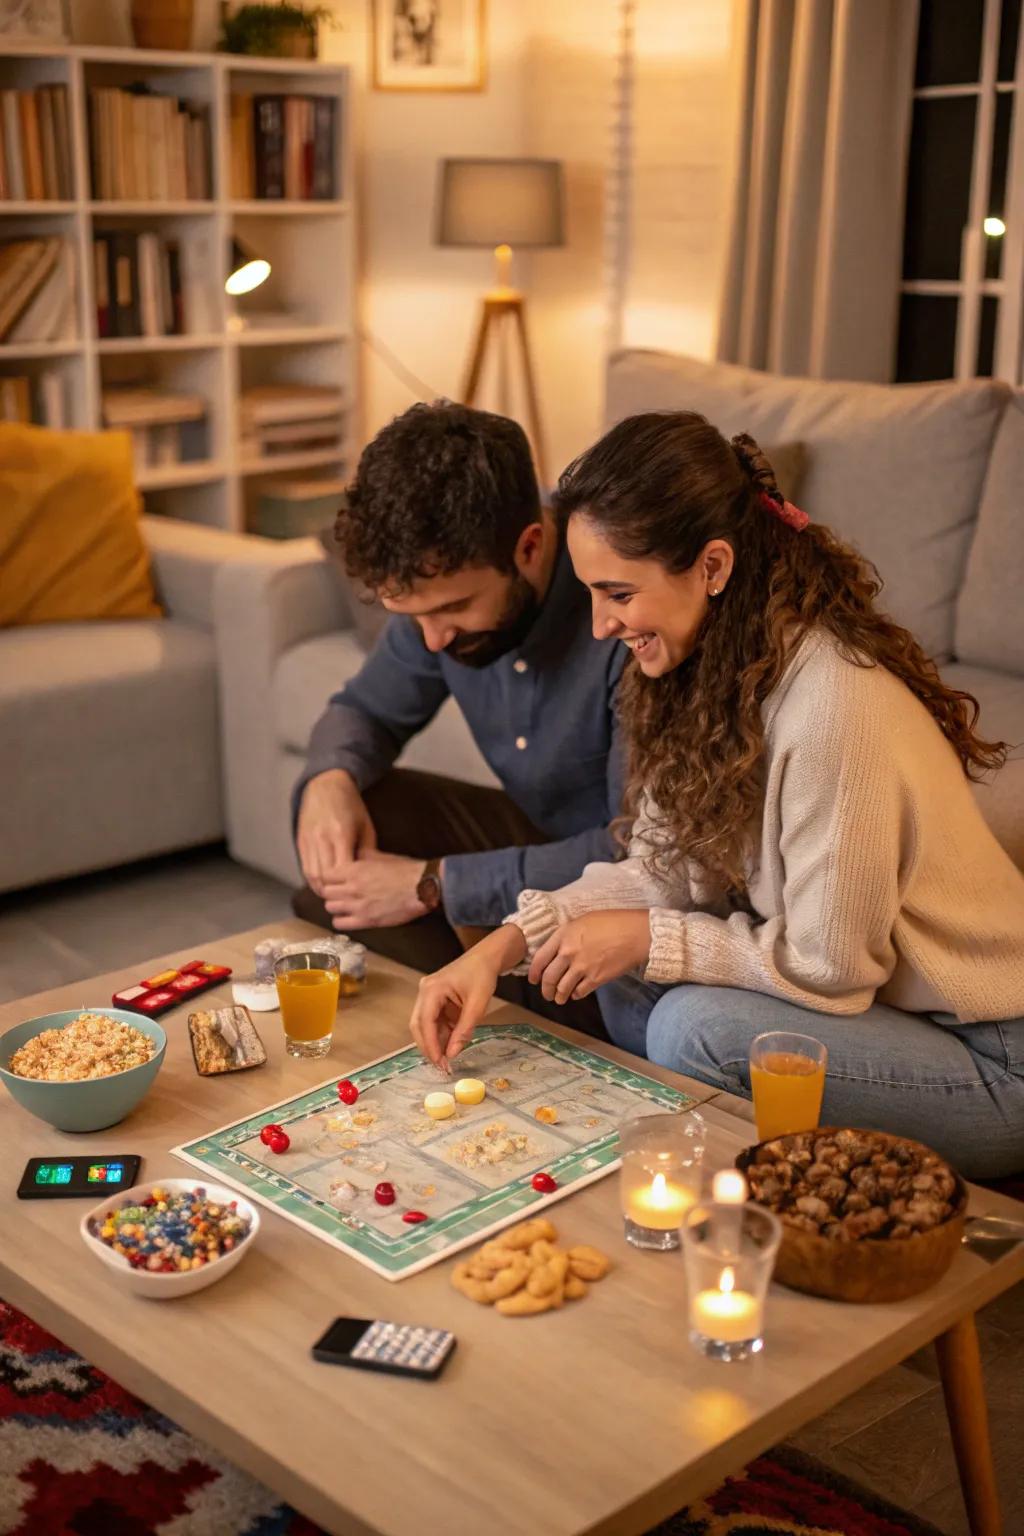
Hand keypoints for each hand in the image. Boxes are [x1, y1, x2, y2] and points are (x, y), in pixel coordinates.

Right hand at [297, 770, 376, 893]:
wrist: (326, 785)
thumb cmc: (352, 806)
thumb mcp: (366, 826)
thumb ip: (367, 851)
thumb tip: (366, 876)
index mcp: (340, 834)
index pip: (342, 870)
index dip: (348, 885)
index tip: (358, 893)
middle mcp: (321, 839)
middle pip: (324, 877)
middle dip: (334, 892)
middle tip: (344, 901)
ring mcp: (308, 840)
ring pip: (311, 875)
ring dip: (321, 889)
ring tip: (333, 896)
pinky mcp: (300, 841)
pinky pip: (305, 867)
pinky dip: (313, 879)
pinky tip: (322, 884)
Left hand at [321, 852, 428, 929]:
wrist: (421, 887)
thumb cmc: (406, 870)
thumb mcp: (381, 856)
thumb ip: (364, 856)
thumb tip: (355, 854)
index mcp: (354, 870)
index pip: (326, 875)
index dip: (329, 878)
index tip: (334, 879)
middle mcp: (351, 888)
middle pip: (325, 892)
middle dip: (330, 892)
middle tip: (338, 892)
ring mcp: (357, 905)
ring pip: (330, 908)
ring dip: (335, 906)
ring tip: (344, 904)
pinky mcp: (366, 920)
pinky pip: (340, 923)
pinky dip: (341, 920)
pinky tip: (349, 917)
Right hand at [410, 926, 526, 1068]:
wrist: (486, 957)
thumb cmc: (482, 975)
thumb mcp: (477, 1004)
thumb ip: (464, 1029)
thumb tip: (453, 1053)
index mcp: (432, 989)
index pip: (425, 1022)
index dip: (430, 1045)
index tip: (439, 1062)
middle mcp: (425, 992)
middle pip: (418, 1025)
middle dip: (428, 1047)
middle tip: (441, 1066)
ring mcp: (428, 996)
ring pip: (424, 1025)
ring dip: (435, 1042)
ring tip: (447, 1061)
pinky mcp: (435, 1001)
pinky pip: (434, 1021)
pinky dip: (441, 1035)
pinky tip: (450, 1046)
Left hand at [528, 910, 650, 1002]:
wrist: (635, 933)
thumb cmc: (613, 922)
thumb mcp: (584, 920)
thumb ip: (568, 935)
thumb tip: (560, 948)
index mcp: (563, 935)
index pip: (540, 958)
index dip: (534, 972)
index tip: (533, 980)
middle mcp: (568, 952)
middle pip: (549, 977)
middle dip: (545, 990)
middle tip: (546, 994)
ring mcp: (582, 967)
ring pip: (562, 988)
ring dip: (559, 996)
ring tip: (559, 999)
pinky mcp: (596, 979)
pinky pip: (579, 992)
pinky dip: (576, 995)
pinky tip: (577, 994)